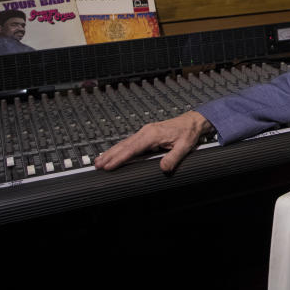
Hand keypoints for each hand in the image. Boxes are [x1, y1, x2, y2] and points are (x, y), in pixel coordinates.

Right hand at [94, 110, 213, 172]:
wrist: (193, 121)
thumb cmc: (188, 132)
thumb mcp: (184, 147)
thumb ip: (173, 158)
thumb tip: (163, 168)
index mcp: (152, 135)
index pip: (132, 149)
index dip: (119, 158)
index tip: (108, 165)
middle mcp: (145, 132)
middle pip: (124, 145)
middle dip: (110, 155)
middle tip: (97, 165)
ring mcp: (145, 132)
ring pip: (124, 143)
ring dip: (112, 152)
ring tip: (99, 161)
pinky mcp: (146, 134)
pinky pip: (130, 142)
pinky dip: (119, 148)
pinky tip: (114, 154)